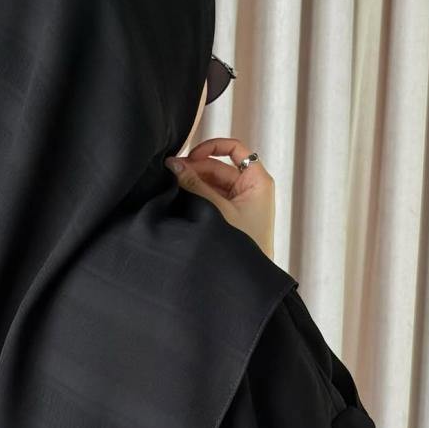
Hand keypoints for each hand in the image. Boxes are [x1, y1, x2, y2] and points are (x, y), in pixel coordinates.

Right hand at [165, 138, 275, 259]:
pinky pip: (211, 198)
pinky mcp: (230, 216)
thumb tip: (172, 164)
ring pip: (211, 183)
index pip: (236, 149)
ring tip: (172, 188)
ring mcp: (240, 203)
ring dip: (193, 184)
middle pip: (218, 167)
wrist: (247, 280)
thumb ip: (194, 185)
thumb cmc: (243, 246)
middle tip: (170, 174)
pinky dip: (196, 196)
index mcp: (258, 181)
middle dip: (195, 169)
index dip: (212, 147)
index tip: (191, 156)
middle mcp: (250, 189)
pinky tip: (180, 199)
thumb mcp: (216, 210)